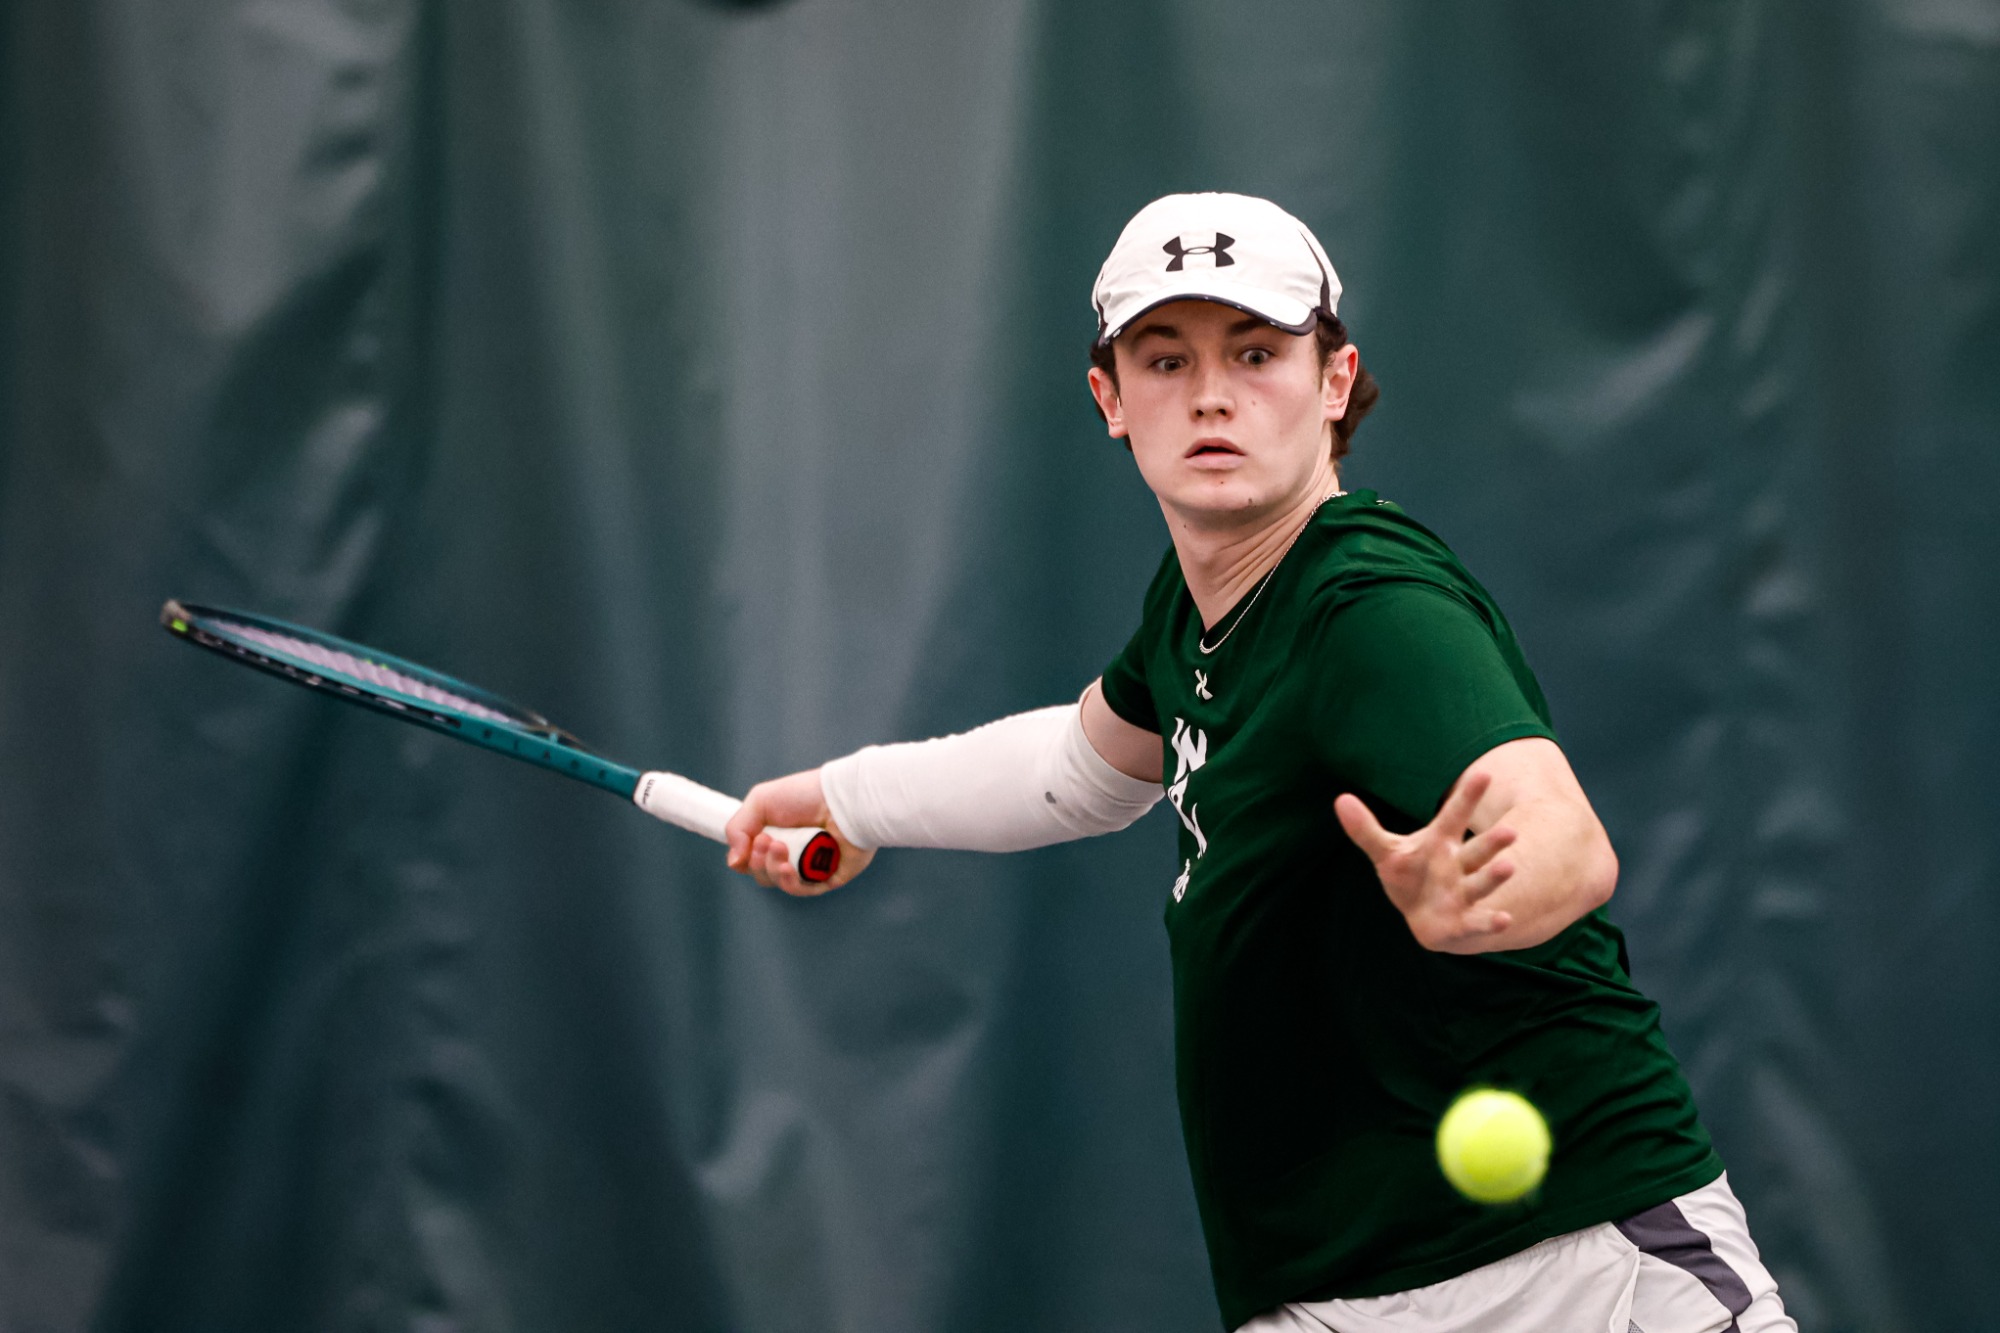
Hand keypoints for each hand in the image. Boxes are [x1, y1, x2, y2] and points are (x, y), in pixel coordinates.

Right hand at [724, 767, 875, 896]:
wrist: (842, 798)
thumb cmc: (806, 794)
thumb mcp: (760, 802)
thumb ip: (738, 829)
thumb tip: (734, 863)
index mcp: (777, 836)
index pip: (750, 860)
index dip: (745, 858)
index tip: (753, 841)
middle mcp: (792, 853)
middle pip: (762, 874)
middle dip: (759, 861)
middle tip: (769, 841)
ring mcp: (810, 867)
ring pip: (780, 883)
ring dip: (772, 869)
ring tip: (780, 849)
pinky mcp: (828, 877)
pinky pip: (803, 889)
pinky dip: (790, 882)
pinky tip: (788, 868)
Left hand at [1334, 771, 1518, 952]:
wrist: (1427, 917)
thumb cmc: (1410, 876)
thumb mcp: (1386, 851)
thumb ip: (1365, 829)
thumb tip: (1340, 799)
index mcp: (1441, 843)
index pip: (1454, 816)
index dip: (1467, 797)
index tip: (1484, 773)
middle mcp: (1459, 866)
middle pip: (1477, 851)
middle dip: (1492, 842)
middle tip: (1511, 830)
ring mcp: (1464, 894)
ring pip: (1481, 883)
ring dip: (1495, 876)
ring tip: (1509, 866)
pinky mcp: (1464, 922)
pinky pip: (1479, 922)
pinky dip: (1491, 922)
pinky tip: (1504, 921)